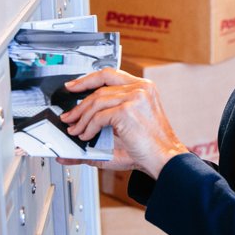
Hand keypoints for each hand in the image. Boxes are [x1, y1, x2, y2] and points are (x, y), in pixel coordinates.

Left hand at [58, 68, 186, 178]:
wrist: (166, 159)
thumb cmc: (149, 147)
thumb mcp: (122, 133)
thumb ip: (99, 129)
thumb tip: (68, 146)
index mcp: (143, 88)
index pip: (109, 74)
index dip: (88, 80)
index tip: (73, 86)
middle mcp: (141, 88)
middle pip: (100, 87)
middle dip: (79, 104)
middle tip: (68, 116)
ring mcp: (135, 97)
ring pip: (96, 102)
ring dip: (81, 118)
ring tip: (75, 131)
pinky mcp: (127, 111)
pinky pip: (99, 116)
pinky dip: (88, 128)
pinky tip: (86, 137)